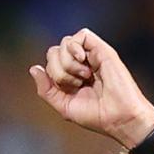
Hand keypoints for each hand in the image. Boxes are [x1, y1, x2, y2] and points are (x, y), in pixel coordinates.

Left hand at [29, 29, 153, 147]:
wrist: (119, 117)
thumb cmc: (96, 115)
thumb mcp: (63, 106)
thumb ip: (46, 89)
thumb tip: (34, 68)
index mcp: (71, 76)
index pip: (50, 63)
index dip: (53, 75)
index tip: (69, 90)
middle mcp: (80, 64)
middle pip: (54, 51)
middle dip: (59, 70)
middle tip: (76, 84)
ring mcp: (91, 56)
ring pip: (65, 43)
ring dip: (68, 62)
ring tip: (84, 76)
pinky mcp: (102, 50)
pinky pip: (81, 35)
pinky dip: (76, 47)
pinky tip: (83, 62)